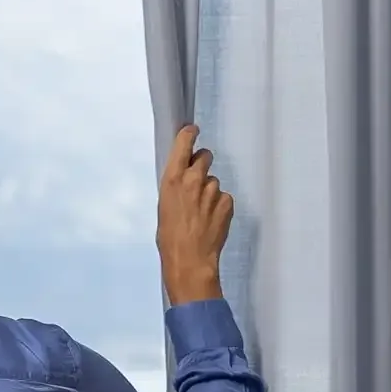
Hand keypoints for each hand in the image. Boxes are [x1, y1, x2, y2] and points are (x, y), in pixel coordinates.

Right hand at [156, 124, 231, 304]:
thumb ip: (175, 188)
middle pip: (205, 156)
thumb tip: (183, 181)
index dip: (189, 135)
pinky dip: (219, 206)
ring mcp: (212, 191)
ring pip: (214, 181)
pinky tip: (211, 221)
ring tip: (201, 213)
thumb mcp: (163, 207)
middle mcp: (193, 180)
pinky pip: (224, 197)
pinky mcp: (227, 203)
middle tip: (198, 181)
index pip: (184, 143)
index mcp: (172, 179)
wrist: (190, 261)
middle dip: (202, 164)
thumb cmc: (170, 238)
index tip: (192, 131)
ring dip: (210, 191)